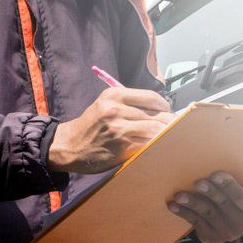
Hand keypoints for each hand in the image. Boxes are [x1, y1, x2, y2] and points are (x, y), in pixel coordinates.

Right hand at [47, 87, 174, 172]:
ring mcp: (118, 128)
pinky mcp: (120, 146)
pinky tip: (156, 147)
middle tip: (173, 128)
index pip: (151, 97)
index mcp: (114, 95)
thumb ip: (131, 105)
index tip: (168, 113)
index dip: (165, 106)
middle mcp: (115, 109)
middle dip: (168, 123)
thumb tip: (164, 110)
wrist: (69, 146)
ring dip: (165, 135)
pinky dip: (155, 146)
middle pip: (156, 114)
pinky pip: (147, 144)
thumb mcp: (106, 105)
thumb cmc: (92, 126)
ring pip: (155, 129)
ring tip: (167, 138)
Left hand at [168, 172, 242, 242]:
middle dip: (209, 192)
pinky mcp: (211, 238)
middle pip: (222, 204)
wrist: (227, 222)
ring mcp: (226, 233)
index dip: (227, 185)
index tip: (214, 175)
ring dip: (192, 202)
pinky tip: (173, 205)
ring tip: (179, 195)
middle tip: (197, 183)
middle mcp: (241, 224)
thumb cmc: (230, 199)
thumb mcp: (238, 192)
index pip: (240, 196)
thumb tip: (212, 160)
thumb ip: (231, 183)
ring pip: (207, 213)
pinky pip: (195, 222)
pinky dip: (183, 212)